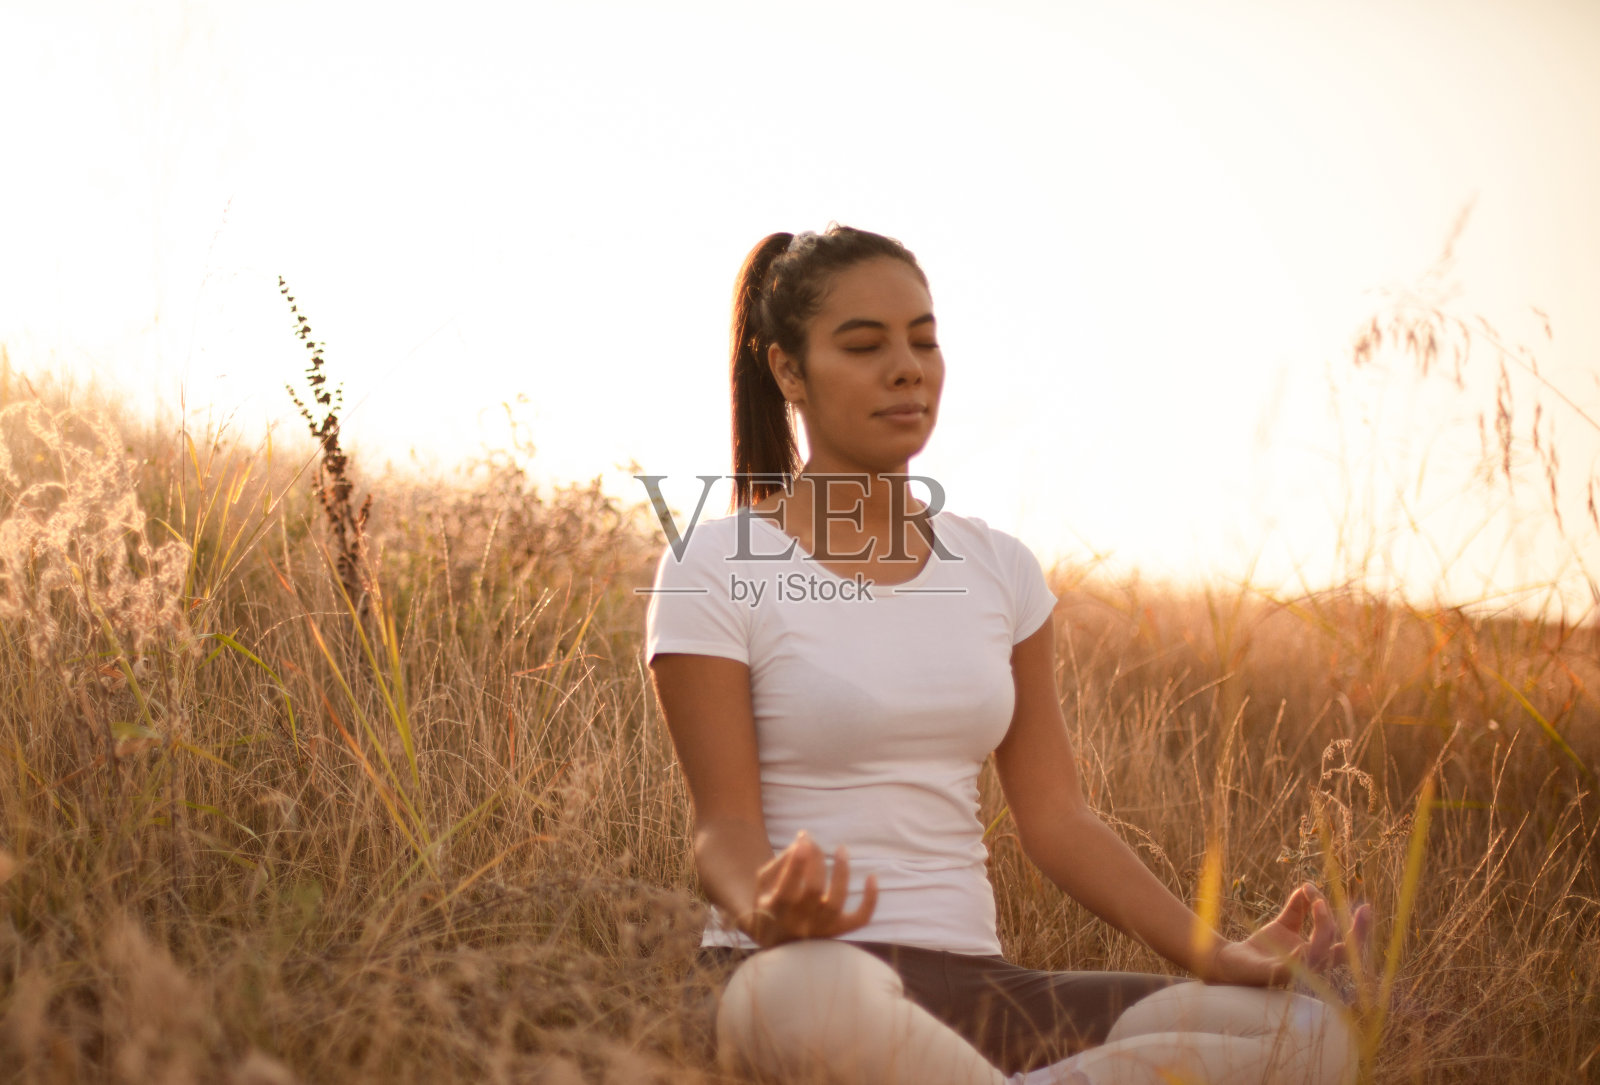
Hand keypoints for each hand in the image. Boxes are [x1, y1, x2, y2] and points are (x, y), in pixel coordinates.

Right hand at [740, 830, 877, 946]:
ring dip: (841, 873)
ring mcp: (821, 928)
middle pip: (813, 890)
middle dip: (816, 860)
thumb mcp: (764, 883)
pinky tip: (872, 877)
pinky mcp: (838, 930)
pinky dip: (870, 899)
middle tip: (812, 842)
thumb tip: (804, 841)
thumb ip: (780, 861)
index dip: (797, 863)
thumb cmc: (770, 902)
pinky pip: (860, 919)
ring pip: (837, 902)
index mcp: (777, 910)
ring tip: (841, 849)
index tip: (803, 839)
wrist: (776, 939)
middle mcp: (799, 923)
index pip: (788, 887)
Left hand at [1204, 882, 1372, 986]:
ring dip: (1323, 927)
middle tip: (1365, 908)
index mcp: (1318, 954)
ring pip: (1321, 953)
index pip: (1347, 944)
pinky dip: (1300, 956)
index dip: (1359, 927)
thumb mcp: (1282, 924)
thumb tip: (1308, 886)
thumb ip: (1297, 908)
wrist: (1231, 961)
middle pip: (1346, 953)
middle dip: (1357, 932)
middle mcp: (1313, 965)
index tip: (1362, 904)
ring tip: (1317, 903)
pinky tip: (1302, 943)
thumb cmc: (1262, 947)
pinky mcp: (1276, 974)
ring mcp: (1297, 972)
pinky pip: (1293, 968)